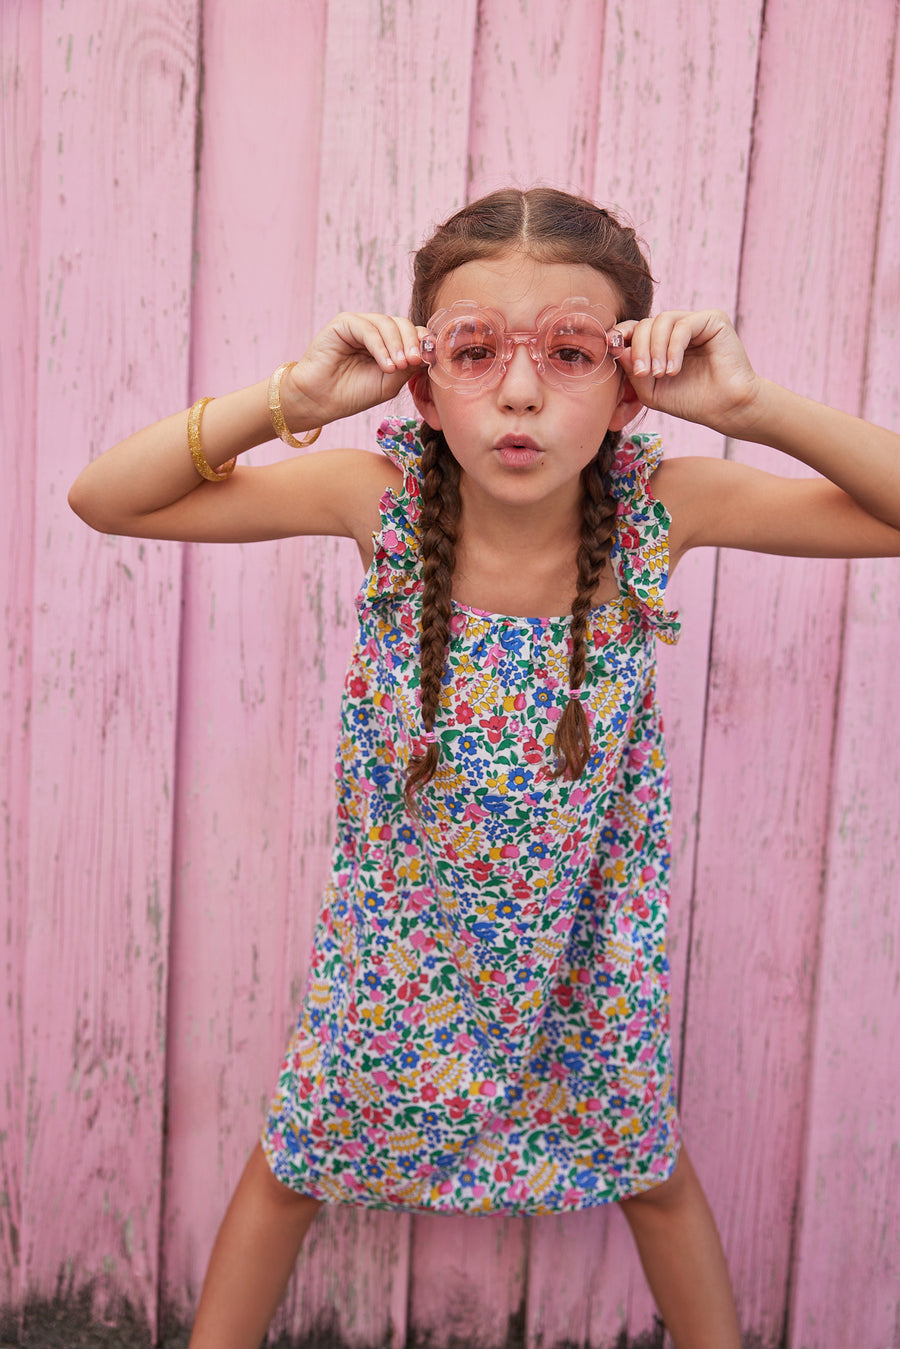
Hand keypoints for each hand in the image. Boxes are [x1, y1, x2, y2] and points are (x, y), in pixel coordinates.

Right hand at [280, 312, 427, 428]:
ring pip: (387, 324)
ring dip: (396, 346)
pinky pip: (368, 328)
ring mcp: (359, 325)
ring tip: (396, 367)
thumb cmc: (354, 394)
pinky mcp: (344, 323)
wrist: (321, 400)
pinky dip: (380, 346)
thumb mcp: (390, 382)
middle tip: (413, 362)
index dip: (422, 343)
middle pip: (403, 324)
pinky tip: (385, 365)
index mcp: (388, 343)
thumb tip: (431, 351)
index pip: (412, 334)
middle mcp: (375, 331)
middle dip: (412, 342)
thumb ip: (409, 365)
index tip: (429, 359)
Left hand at [616, 309, 765, 438]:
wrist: (725, 408)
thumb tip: (616, 347)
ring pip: (662, 321)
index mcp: (660, 342)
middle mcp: (676, 329)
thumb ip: (632, 371)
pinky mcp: (712, 320)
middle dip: (638, 348)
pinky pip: (683, 325)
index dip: (620, 334)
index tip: (611, 348)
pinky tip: (674, 370)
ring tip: (660, 374)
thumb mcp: (651, 391)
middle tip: (641, 373)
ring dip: (655, 348)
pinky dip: (674, 348)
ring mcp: (694, 322)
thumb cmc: (690, 401)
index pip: (634, 329)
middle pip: (645, 324)